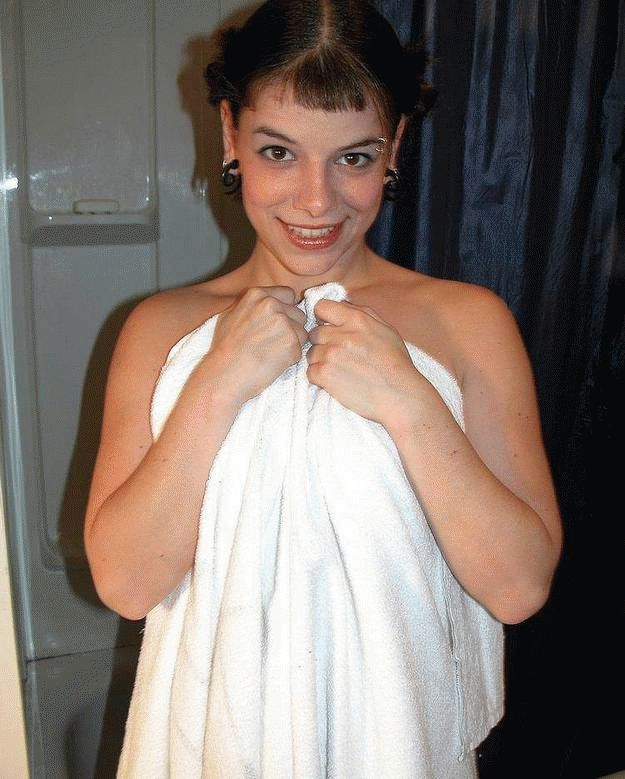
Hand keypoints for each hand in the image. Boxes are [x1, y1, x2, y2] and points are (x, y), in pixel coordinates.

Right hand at [210, 286, 306, 405]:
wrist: (224, 374)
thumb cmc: (225, 348)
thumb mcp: (232, 315)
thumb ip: (254, 306)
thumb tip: (271, 303)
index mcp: (258, 294)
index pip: (289, 294)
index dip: (286, 310)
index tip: (276, 323)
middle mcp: (272, 305)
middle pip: (299, 314)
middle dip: (291, 328)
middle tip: (272, 343)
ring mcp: (283, 323)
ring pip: (302, 332)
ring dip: (292, 344)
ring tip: (270, 353)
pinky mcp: (291, 343)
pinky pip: (300, 350)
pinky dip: (290, 358)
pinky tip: (272, 362)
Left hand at [306, 299, 427, 425]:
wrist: (400, 396)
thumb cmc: (396, 364)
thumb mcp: (386, 330)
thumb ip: (363, 314)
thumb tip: (342, 305)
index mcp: (356, 320)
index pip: (322, 307)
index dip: (323, 318)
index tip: (329, 328)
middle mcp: (341, 334)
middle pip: (314, 333)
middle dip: (323, 343)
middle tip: (340, 356)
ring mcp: (330, 354)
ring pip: (311, 353)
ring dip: (321, 361)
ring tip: (341, 371)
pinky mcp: (324, 375)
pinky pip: (310, 372)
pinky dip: (320, 378)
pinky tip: (337, 382)